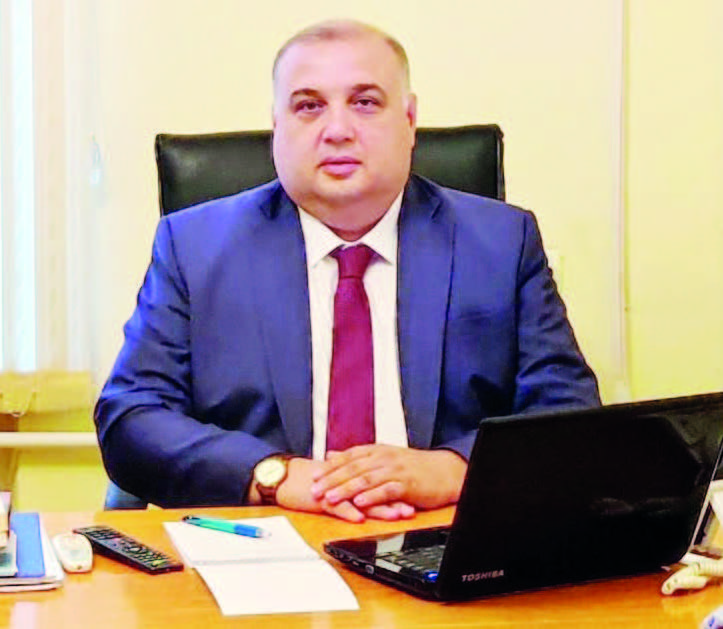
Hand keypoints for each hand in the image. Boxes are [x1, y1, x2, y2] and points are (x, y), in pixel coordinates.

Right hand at [275, 457, 415, 522]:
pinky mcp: (321, 499)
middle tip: (411, 508)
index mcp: (353, 476)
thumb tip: (379, 493)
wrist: (287, 478)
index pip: (379, 483)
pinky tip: (359, 518)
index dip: (396, 490)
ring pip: (360, 499)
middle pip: (375, 491)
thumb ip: (358, 485)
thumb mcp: (340, 483)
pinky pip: (336, 507)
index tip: (414, 498)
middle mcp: (347, 481)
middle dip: (394, 500)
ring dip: (378, 507)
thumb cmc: (314, 481)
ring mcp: (334, 490)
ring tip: (394, 514)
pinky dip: (348, 512)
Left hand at [310, 445, 466, 510]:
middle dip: (332, 480)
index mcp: (377, 451)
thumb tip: (331, 454)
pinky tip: (359, 502)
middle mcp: (384, 458)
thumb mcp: (383, 457)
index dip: (330, 467)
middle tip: (315, 490)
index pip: (349, 457)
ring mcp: (395, 470)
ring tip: (331, 498)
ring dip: (346, 489)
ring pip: (366, 479)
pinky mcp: (406, 484)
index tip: (313, 476)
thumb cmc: (414, 467)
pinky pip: (386, 490)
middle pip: (353, 469)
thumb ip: (356, 457)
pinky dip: (371, 496)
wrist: (444, 471)